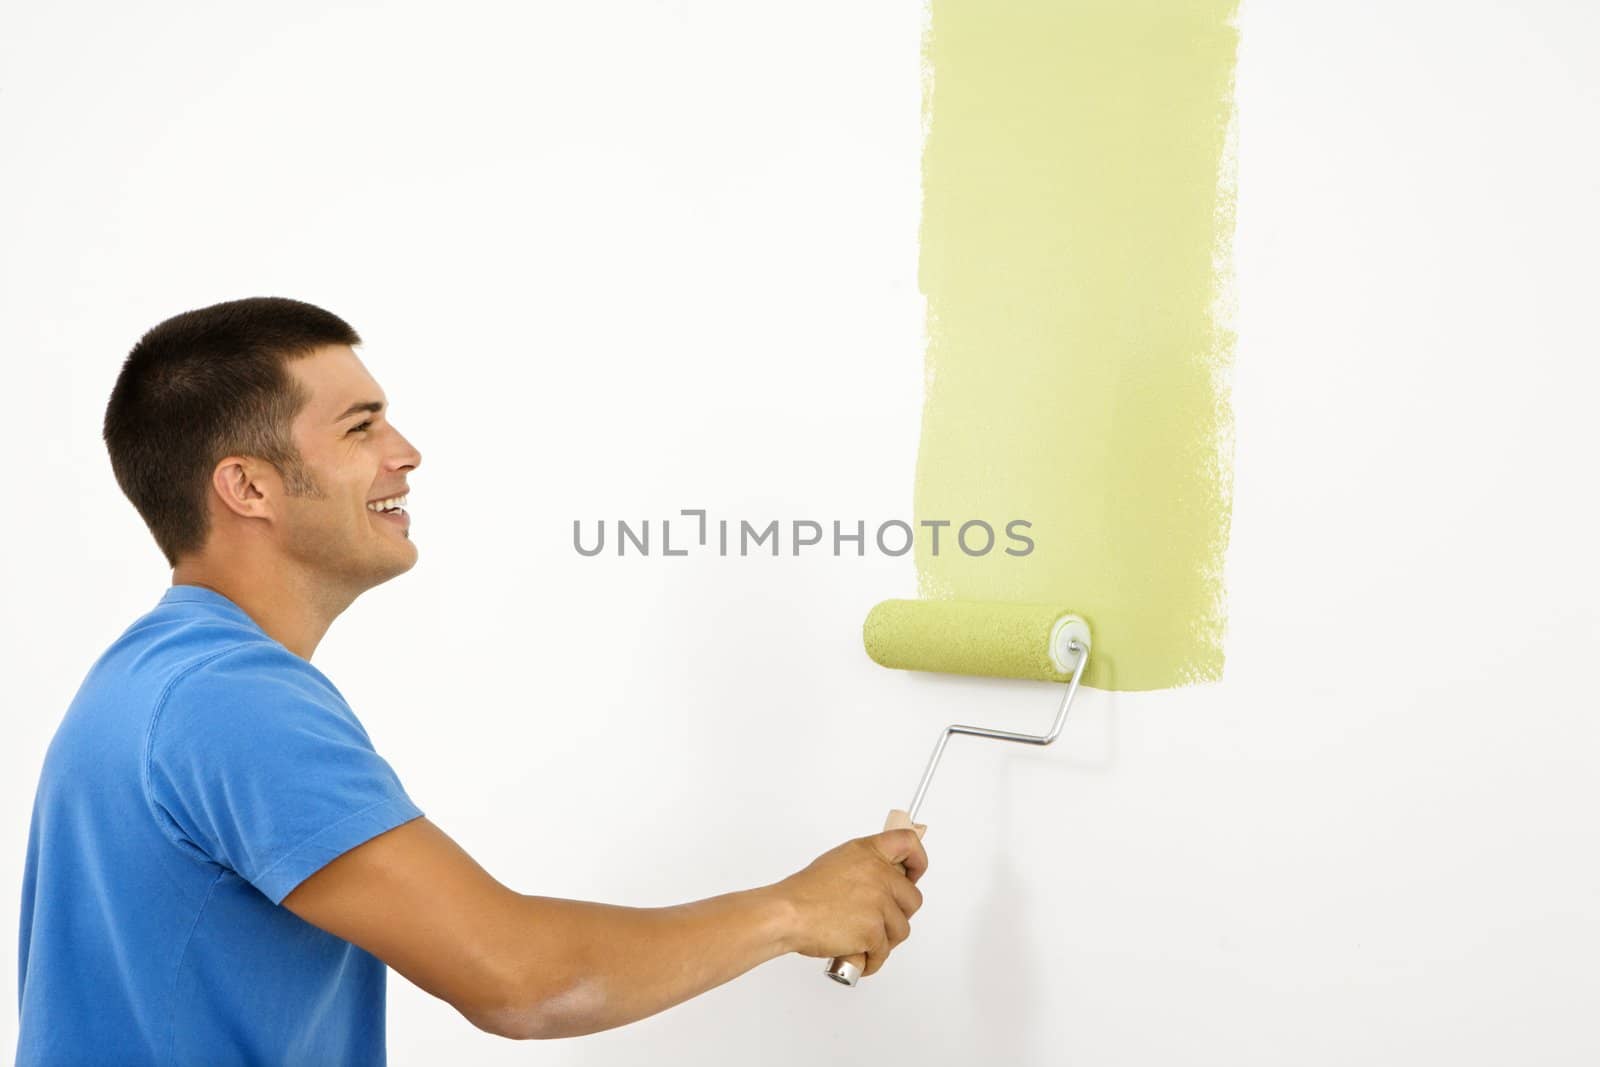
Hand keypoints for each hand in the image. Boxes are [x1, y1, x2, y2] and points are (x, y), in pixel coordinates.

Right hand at [775, 823, 928, 977]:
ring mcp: (878, 903)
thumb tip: (882, 881)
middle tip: (878, 920)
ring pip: (900, 929)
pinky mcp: (873, 931)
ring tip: (861, 939)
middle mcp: (878, 874)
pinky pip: (883, 952)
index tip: (913, 874)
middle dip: (898, 914)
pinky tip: (857, 955)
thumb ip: (866, 867)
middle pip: (912, 898)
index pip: (908, 843)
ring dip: (884, 939)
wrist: (787, 913)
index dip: (918, 861)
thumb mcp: (839, 862)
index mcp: (868, 852)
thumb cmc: (805, 892)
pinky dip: (871, 959)